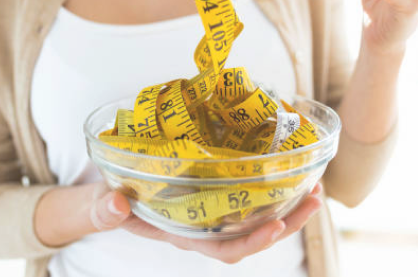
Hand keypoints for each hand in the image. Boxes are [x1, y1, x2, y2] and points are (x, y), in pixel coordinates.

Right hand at [89, 181, 323, 263]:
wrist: (111, 196)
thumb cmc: (110, 203)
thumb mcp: (103, 206)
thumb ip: (105, 210)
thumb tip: (115, 205)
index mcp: (184, 236)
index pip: (224, 249)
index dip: (252, 242)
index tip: (277, 225)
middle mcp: (205, 228)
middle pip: (254, 234)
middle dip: (288, 222)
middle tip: (315, 198)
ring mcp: (212, 211)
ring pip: (258, 216)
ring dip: (289, 204)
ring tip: (315, 185)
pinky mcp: (214, 193)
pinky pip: (249, 196)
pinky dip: (272, 187)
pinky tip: (288, 168)